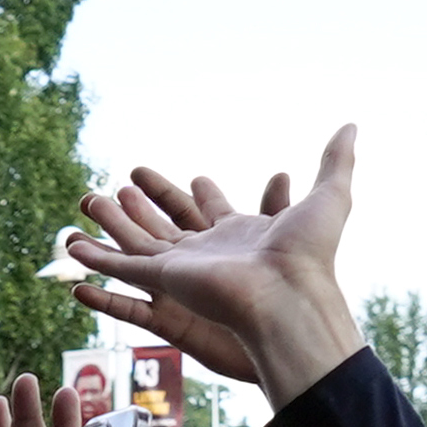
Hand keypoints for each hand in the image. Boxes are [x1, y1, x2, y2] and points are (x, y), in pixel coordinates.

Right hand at [61, 129, 369, 407]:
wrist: (291, 299)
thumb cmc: (311, 257)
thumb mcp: (328, 197)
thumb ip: (335, 161)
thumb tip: (351, 127)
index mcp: (239, 237)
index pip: (210, 212)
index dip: (197, 195)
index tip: (192, 177)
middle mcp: (207, 256)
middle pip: (165, 226)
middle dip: (142, 206)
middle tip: (120, 183)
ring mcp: (182, 274)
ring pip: (136, 246)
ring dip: (111, 226)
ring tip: (86, 203)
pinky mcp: (164, 286)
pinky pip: (122, 275)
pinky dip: (98, 265)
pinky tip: (75, 252)